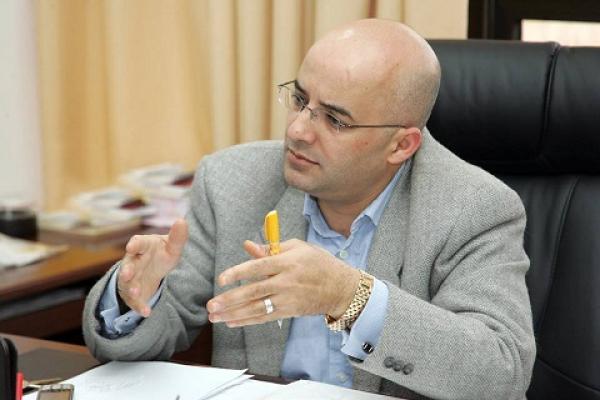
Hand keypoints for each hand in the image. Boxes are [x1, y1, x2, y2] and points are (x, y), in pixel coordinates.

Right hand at [117, 219, 187, 316]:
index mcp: (142, 247)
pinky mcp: (133, 294)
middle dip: (127, 270)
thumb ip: (177, 237)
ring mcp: (131, 279)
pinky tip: (146, 312)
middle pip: (128, 265)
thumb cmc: (161, 253)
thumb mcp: (171, 247)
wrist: (151, 269)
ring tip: (135, 292)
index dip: (135, 244)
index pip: (137, 243)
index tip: (132, 246)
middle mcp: (133, 262)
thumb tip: (182, 221)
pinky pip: (135, 301)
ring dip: (131, 288)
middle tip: (126, 274)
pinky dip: (140, 307)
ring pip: (128, 284)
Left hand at [206, 239, 359, 326]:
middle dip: (230, 299)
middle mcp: (286, 282)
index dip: (238, 273)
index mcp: (287, 262)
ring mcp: (288, 299)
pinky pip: (265, 318)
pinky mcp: (289, 311)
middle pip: (254, 291)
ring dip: (234, 314)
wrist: (341, 287)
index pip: (257, 267)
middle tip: (211, 304)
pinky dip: (247, 321)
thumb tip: (248, 247)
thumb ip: (270, 249)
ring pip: (257, 308)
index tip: (221, 279)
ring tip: (215, 317)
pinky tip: (232, 322)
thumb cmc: (318, 262)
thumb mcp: (297, 248)